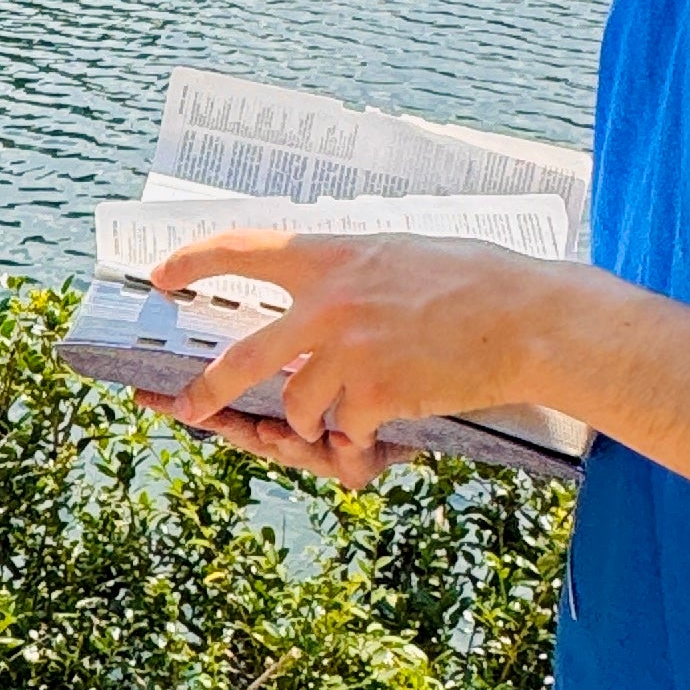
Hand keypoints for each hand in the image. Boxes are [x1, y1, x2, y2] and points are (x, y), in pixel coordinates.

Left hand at [141, 228, 581, 490]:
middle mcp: (327, 304)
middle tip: (182, 407)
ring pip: (298, 407)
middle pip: (243, 359)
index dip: (193, 262)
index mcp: (331, 257)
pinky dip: (361, 438)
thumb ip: (348, 272)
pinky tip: (387, 424)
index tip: (160, 275)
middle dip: (206, 393)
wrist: (529, 319)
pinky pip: (345, 431)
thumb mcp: (397, 254)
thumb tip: (313, 286)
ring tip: (339, 421)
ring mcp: (347, 352)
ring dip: (312, 423)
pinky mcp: (373, 395)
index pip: (241, 251)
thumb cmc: (475, 282)